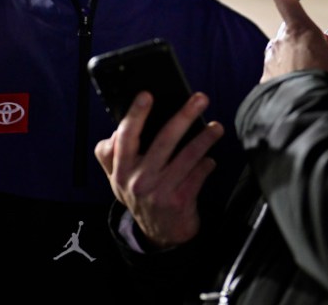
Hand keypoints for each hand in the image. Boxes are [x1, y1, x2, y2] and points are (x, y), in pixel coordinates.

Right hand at [94, 91, 222, 248]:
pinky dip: (207, 164)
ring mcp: (159, 191)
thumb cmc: (140, 195)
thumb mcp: (117, 179)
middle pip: (163, 140)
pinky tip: (210, 159)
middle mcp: (137, 180)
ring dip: (205, 138)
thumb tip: (116, 129)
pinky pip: (198, 175)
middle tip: (200, 98)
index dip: (135, 114)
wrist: (159, 234)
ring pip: (187, 156)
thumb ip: (111, 155)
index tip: (147, 94)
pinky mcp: (180, 201)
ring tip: (216, 127)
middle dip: (184, 115)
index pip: (125, 136)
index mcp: (120, 170)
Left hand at [263, 0, 327, 82]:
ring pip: (287, 53)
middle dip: (309, 40)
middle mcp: (278, 42)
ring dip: (300, 60)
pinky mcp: (265, 82)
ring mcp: (269, 62)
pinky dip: (292, 77)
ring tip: (318, 80)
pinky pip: (280, 72)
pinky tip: (305, 90)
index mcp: (297, 30)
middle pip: (294, 32)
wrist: (305, 116)